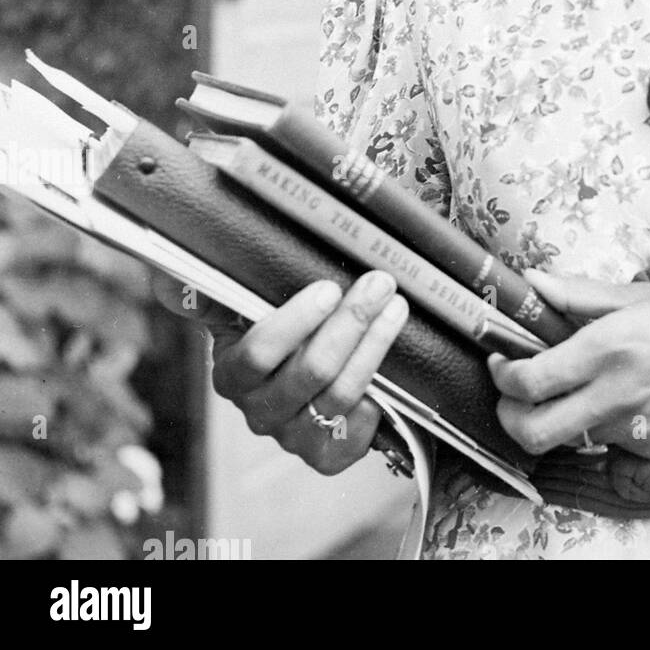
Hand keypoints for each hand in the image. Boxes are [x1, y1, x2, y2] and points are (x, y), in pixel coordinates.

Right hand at [152, 270, 407, 475]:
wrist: (305, 371)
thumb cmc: (274, 328)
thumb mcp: (240, 306)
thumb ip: (210, 292)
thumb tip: (168, 281)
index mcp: (232, 375)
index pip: (257, 354)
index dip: (294, 323)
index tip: (328, 288)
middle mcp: (259, 412)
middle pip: (310, 373)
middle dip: (350, 323)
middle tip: (379, 285)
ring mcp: (293, 437)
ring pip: (339, 396)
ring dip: (373, 348)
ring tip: (395, 308)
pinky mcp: (326, 456)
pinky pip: (350, 441)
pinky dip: (372, 409)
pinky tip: (389, 378)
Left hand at [487, 272, 649, 458]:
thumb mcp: (643, 294)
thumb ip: (580, 294)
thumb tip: (534, 281)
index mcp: (609, 347)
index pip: (529, 379)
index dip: (503, 373)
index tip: (502, 358)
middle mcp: (617, 394)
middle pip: (534, 431)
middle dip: (509, 416)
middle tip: (513, 391)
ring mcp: (637, 428)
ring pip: (569, 439)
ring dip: (556, 418)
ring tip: (566, 388)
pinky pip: (609, 442)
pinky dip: (599, 424)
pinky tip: (617, 396)